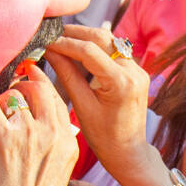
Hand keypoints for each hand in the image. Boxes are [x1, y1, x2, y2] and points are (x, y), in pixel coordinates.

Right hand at [45, 25, 150, 180]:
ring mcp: (139, 70)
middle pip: (102, 37)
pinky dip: (96, 46)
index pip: (89, 51)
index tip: (46, 41)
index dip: (65, 43)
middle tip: (52, 34)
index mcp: (121, 83)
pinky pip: (115, 50)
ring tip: (63, 39)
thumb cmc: (104, 137)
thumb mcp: (82, 106)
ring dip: (86, 37)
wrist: (129, 152)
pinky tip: (79, 49)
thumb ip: (67, 75)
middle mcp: (135, 71)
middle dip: (75, 33)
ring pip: (110, 40)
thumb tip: (49, 51)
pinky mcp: (138, 71)